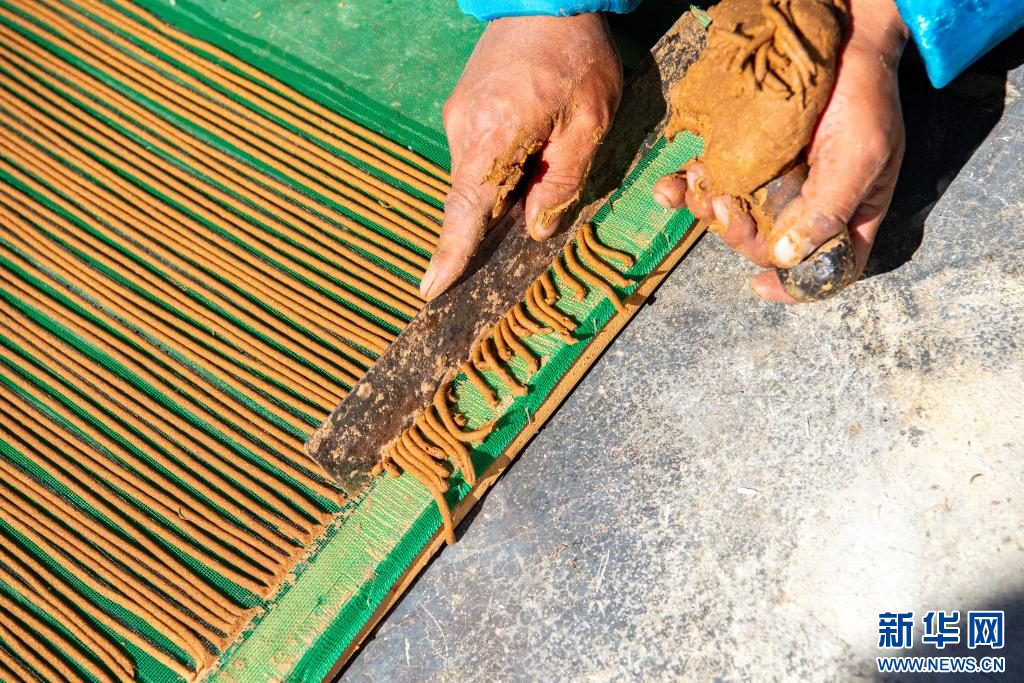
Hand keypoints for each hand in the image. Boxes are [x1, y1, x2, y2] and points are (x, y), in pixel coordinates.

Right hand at [420, 13, 621, 299]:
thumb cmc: (575, 56)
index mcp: (495, 134)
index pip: (466, 210)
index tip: (431, 289)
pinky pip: (477, 155)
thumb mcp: (589, 120)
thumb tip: (535, 228)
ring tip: (547, 152)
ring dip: (507, 185)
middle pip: (473, 198)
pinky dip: (500, 166)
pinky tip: (531, 145)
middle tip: (533, 209)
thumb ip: (562, 179)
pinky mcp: (462, 109)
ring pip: (477, 177)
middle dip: (498, 217)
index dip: (451, 254)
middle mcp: (463, 129)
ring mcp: (458, 118)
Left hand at [653, 0, 908, 302]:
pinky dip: (683, 187)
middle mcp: (804, 206)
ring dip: (706, 209)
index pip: (820, 270)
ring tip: (698, 187)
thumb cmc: (865, 96)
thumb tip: (784, 259)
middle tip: (721, 207)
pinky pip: (709, 181)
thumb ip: (828, 210)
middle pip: (764, 245)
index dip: (791, 287)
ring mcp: (770, 182)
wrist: (840, 34)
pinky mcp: (742, 155)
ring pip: (731, 217)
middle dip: (737, 233)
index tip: (758, 286)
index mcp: (843, 216)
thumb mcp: (861, 156)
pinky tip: (667, 186)